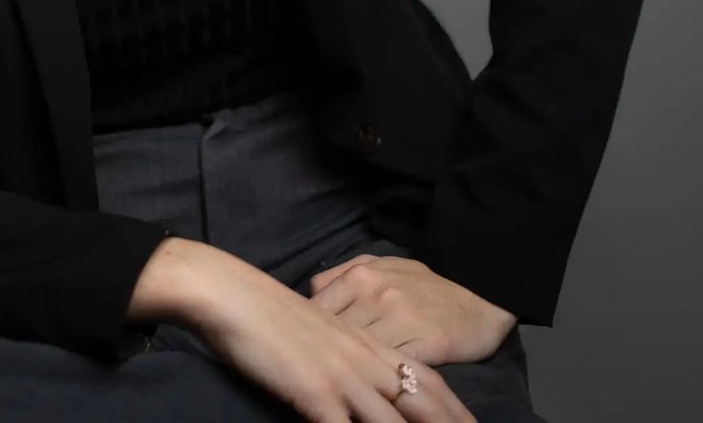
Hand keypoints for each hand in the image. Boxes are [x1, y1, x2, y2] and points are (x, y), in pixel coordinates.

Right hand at [181, 241, 476, 422]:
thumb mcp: (312, 328)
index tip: (471, 422)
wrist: (231, 293)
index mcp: (361, 341)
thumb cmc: (262, 310)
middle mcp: (360, 358)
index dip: (451, 404)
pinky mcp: (317, 393)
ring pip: (394, 420)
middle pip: (421, 399)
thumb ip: (336, 350)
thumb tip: (347, 372)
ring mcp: (341, 377)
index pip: (421, 374)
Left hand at [308, 254, 515, 367]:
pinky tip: (370, 387)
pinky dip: (377, 379)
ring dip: (347, 369)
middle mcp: (375, 295)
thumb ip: (343, 274)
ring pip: (358, 352)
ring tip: (338, 382)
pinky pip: (391, 367)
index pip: (317, 307)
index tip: (303, 346)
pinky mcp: (425, 347)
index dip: (308, 330)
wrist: (479, 295)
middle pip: (333, 332)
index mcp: (360, 275)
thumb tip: (312, 291)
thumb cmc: (425, 285)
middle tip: (315, 369)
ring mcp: (400, 320)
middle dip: (322, 352)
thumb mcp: (381, 266)